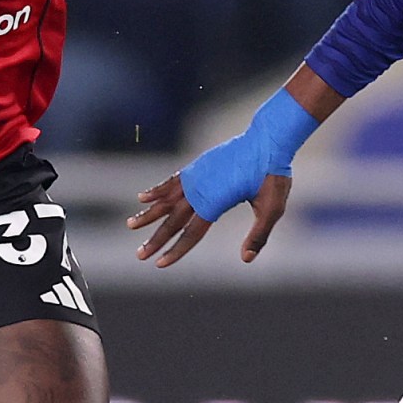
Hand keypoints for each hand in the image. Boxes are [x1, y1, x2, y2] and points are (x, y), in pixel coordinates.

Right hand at [128, 170, 291, 267]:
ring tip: (131, 225)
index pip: (191, 232)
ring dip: (148, 214)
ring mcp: (197, 176)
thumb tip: (246, 259)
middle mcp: (201, 190)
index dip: (175, 250)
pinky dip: (157, 190)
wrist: (268, 139)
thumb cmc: (272, 175)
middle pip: (173, 219)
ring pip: (166, 199)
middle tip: (139, 255)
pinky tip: (143, 196)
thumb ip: (258, 235)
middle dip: (155, 239)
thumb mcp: (272, 208)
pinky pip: (172, 181)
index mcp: (216, 202)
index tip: (159, 263)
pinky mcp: (198, 166)